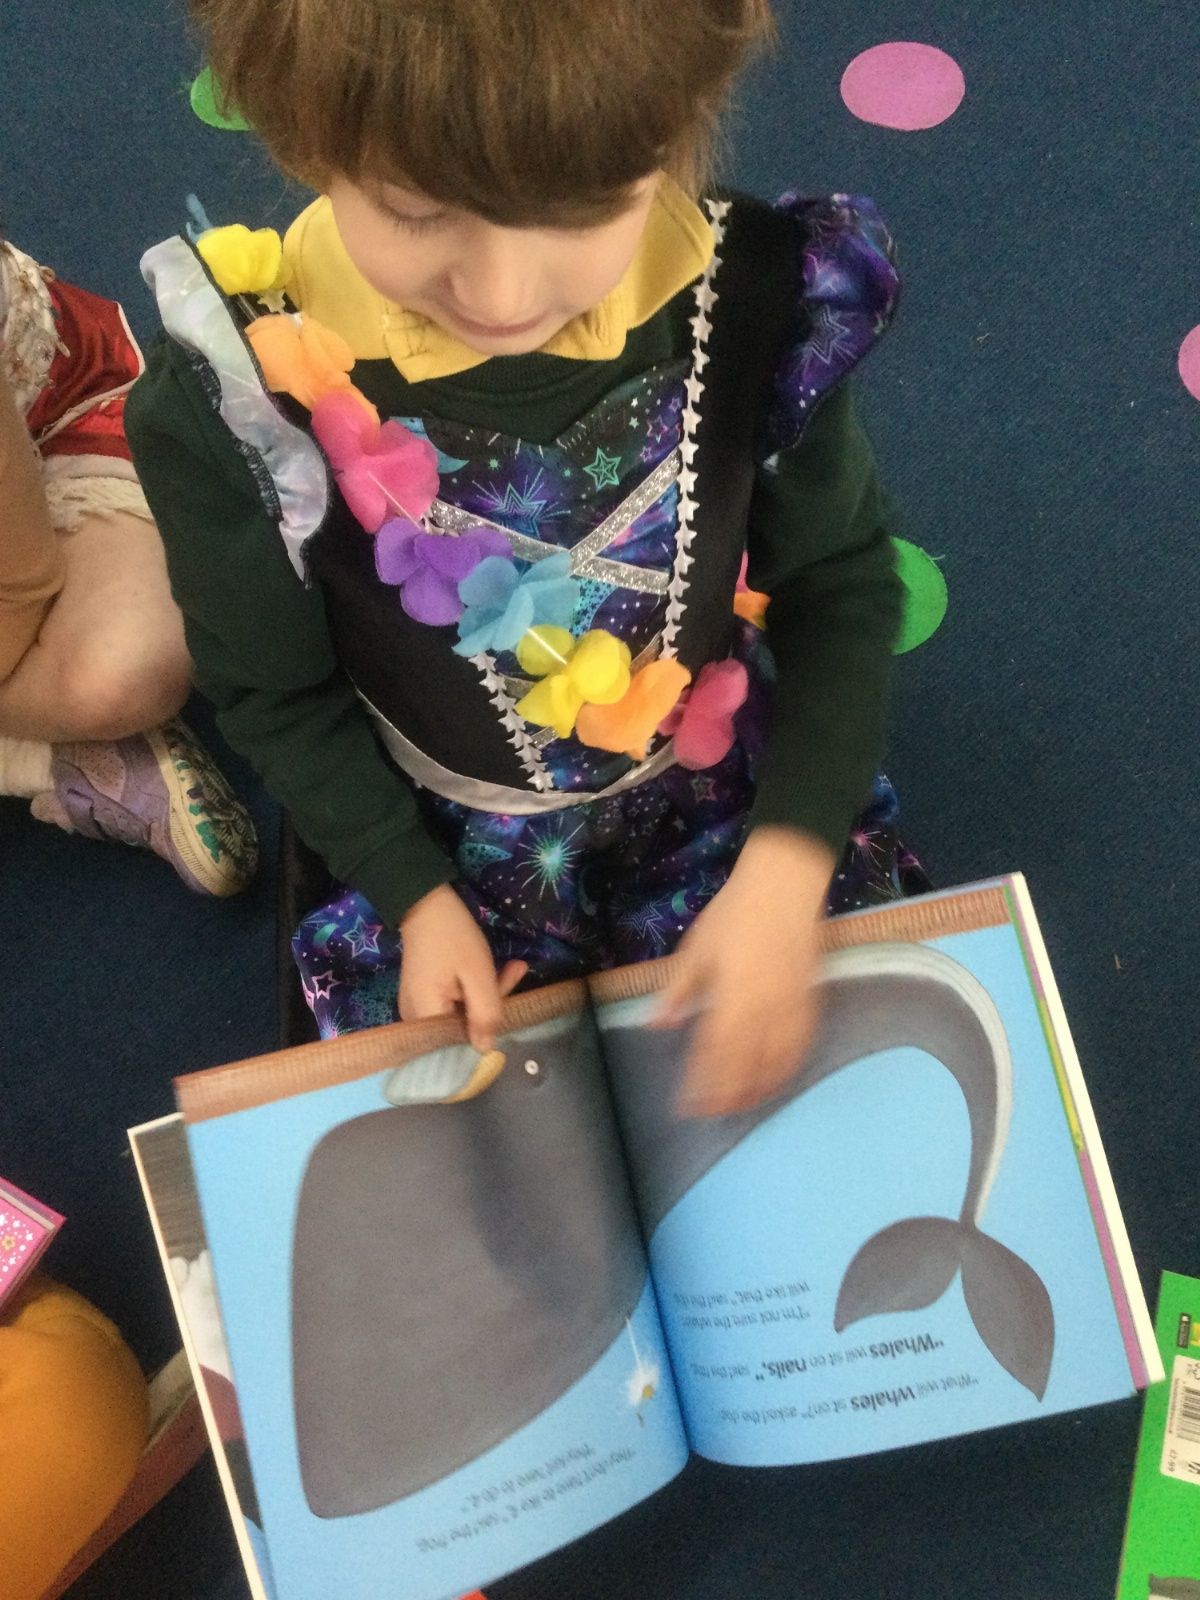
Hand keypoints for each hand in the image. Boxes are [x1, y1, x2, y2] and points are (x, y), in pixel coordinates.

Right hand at [399, 884, 526, 1050]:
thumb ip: (485, 1014)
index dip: (485, 1040)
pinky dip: (473, 991)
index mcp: (424, 1016)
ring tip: (514, 966)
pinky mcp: (424, 997)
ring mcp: (417, 1008)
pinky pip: (452, 1004)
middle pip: (460, 1030)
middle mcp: (415, 1020)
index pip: (458, 1047)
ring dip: (488, 995)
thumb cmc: (452, 937)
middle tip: (518, 971)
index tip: (512, 1017)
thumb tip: (487, 1051)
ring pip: (460, 1016)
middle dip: (492, 1006)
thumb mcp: (477, 974)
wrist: (425, 904)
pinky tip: (496, 971)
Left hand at [652, 827, 833, 1116]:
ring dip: (758, 1088)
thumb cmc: (734, 913)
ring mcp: (791, 1006)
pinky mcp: (810, 999)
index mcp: (732, 997)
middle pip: (746, 1065)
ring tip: (742, 1106)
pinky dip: (788, 1066)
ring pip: (777, 1061)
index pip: (713, 1054)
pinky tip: (777, 1077)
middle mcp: (764, 1009)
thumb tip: (656, 1025)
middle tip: (711, 1114)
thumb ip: (678, 990)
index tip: (688, 1106)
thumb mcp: (696, 949)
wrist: (784, 885)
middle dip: (727, 1095)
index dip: (701, 1085)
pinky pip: (801, 1044)